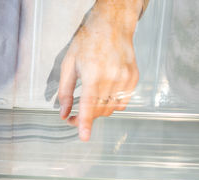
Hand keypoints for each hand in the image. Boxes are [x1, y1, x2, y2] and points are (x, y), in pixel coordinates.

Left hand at [57, 0, 141, 140]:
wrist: (113, 25)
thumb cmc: (88, 41)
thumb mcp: (69, 64)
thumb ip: (65, 92)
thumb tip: (64, 114)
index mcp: (93, 73)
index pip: (89, 104)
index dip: (85, 123)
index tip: (84, 137)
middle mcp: (112, 77)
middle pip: (99, 110)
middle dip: (86, 117)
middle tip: (73, 116)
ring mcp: (126, 78)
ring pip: (111, 109)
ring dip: (99, 111)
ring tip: (89, 101)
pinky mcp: (134, 78)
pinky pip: (123, 102)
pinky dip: (112, 104)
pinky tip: (104, 93)